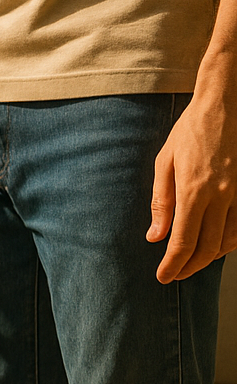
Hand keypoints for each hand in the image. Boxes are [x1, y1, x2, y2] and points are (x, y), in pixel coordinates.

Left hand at [147, 86, 236, 281]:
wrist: (226, 106)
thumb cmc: (190, 131)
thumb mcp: (165, 163)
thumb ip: (161, 202)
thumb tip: (154, 237)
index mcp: (194, 191)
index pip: (184, 242)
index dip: (173, 265)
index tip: (163, 277)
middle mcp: (221, 197)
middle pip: (208, 248)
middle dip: (190, 267)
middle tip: (175, 275)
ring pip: (230, 241)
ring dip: (211, 258)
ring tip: (192, 263)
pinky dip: (230, 242)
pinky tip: (216, 244)